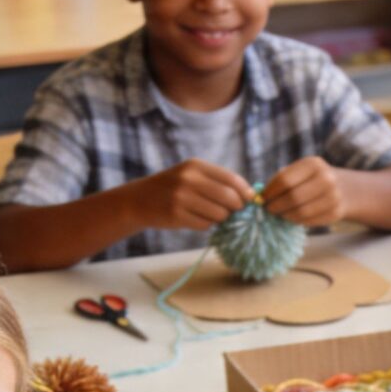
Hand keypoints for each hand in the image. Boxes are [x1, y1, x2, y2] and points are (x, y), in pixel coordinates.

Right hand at [134, 160, 254, 232]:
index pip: (232, 179)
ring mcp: (182, 198)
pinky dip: (206, 225)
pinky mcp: (177, 215)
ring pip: (220, 214)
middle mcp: (189, 179)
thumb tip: (251, 196)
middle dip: (236, 208)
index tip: (250, 201)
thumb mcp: (192, 175)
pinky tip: (195, 218)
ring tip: (211, 214)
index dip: (246, 192)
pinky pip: (205, 225)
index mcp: (196, 166)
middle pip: (230, 198)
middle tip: (232, 211)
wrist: (139, 199)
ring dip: (221, 218)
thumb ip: (218, 181)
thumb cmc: (174, 187)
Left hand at [264, 156, 345, 227]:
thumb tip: (258, 198)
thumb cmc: (309, 179)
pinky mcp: (336, 213)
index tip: (260, 199)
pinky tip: (292, 217)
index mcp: (314, 164)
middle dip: (276, 206)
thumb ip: (280, 181)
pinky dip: (297, 221)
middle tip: (268, 209)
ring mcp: (334, 196)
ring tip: (279, 214)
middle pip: (293, 197)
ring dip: (285, 215)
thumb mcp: (298, 171)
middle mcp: (327, 178)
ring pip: (301, 212)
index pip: (285, 180)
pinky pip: (310, 221)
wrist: (341, 188)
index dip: (270, 192)